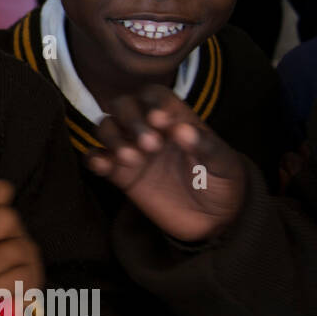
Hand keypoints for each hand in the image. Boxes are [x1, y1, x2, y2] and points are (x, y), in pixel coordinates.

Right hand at [85, 86, 246, 242]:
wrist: (213, 220)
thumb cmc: (222, 183)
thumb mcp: (223, 163)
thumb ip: (205, 145)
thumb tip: (182, 130)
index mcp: (175, 118)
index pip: (153, 95)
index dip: (152, 102)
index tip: (161, 120)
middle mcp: (149, 129)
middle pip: (122, 106)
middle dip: (130, 120)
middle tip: (150, 145)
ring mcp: (132, 150)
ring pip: (105, 128)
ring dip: (112, 138)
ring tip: (132, 158)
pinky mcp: (119, 174)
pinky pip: (95, 158)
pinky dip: (93, 159)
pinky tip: (105, 167)